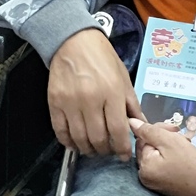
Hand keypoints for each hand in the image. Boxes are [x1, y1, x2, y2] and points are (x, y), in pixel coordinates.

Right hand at [47, 28, 143, 159]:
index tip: (124, 154)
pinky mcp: (55, 102)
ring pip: (80, 138)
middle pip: (98, 138)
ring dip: (88, 149)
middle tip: (109, 151)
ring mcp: (70, 102)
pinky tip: (76, 143)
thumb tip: (140, 126)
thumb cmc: (101, 56)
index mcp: (111, 92)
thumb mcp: (123, 78)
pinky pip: (60, 131)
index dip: (122, 148)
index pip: (118, 131)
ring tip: (94, 149)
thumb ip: (132, 105)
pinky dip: (68, 142)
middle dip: (106, 151)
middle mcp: (90, 99)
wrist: (73, 40)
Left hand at [129, 118, 195, 195]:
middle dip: (163, 137)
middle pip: (149, 147)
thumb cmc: (190, 163)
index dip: (157, 130)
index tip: (174, 129)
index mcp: (144, 167)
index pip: (143, 139)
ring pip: (157, 154)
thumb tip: (130, 122)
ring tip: (184, 143)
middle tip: (179, 134)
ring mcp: (155, 183)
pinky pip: (163, 165)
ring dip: (169, 145)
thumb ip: (148, 130)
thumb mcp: (168, 141)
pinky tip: (183, 152)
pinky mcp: (165, 185)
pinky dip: (171, 156)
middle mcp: (146, 177)